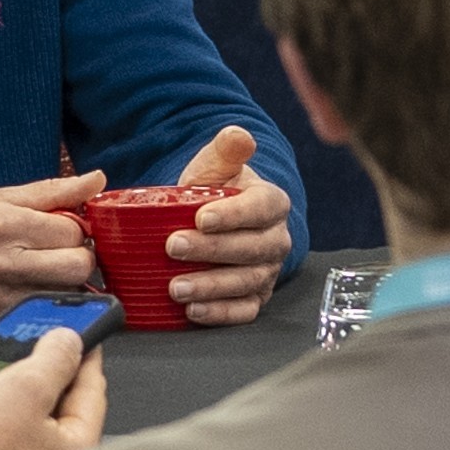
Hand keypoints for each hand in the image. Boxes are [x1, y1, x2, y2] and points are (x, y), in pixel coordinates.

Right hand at [0, 171, 104, 332]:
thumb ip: (51, 191)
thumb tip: (96, 180)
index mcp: (5, 224)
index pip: (75, 232)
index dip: (76, 231)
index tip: (63, 232)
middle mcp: (2, 262)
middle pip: (78, 267)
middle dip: (79, 259)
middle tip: (61, 255)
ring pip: (63, 296)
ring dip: (62, 285)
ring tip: (41, 273)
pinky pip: (36, 316)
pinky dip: (39, 304)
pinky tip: (23, 292)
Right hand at [0, 326, 107, 449]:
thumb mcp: (24, 387)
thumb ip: (54, 359)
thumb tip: (71, 340)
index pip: (92, 390)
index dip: (85, 355)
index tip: (83, 335)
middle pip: (65, 410)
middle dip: (53, 378)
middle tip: (41, 350)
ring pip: (33, 428)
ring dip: (22, 400)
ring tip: (6, 377)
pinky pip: (8, 445)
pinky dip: (2, 424)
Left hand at [166, 127, 293, 327]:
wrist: (213, 223)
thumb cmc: (215, 193)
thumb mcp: (216, 167)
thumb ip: (226, 151)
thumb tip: (238, 136)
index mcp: (272, 203)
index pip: (260, 208)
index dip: (233, 215)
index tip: (201, 218)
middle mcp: (276, 239)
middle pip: (251, 248)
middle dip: (212, 250)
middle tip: (173, 247)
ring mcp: (267, 271)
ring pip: (247, 282)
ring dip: (211, 287)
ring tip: (176, 288)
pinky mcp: (255, 297)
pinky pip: (244, 311)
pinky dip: (220, 314)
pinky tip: (193, 312)